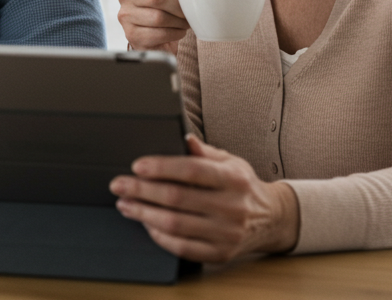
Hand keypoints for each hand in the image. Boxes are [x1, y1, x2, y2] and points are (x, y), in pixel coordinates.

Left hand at [110, 134, 298, 262]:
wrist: (272, 219)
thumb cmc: (243, 186)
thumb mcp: (231, 161)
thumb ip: (205, 151)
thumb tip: (183, 138)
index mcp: (234, 178)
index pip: (192, 170)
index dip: (162, 167)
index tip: (137, 166)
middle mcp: (232, 207)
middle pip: (177, 198)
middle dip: (142, 191)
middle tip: (119, 185)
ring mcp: (227, 233)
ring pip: (175, 224)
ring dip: (143, 214)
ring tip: (126, 205)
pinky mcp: (220, 253)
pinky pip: (182, 247)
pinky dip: (159, 236)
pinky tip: (146, 223)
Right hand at [117, 0, 189, 50]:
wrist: (153, 35)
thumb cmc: (164, 6)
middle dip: (179, 6)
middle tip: (191, 11)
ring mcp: (126, 15)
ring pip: (158, 17)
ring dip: (179, 22)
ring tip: (186, 22)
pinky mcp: (130, 34)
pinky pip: (157, 34)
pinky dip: (173, 34)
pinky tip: (178, 31)